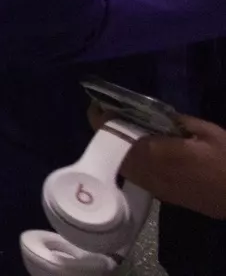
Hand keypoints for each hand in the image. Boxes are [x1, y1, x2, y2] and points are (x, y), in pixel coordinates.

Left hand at [87, 109, 225, 219]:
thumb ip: (179, 122)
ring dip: (119, 149)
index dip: (102, 120)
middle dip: (107, 134)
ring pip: (125, 167)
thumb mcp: (208, 133)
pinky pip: (139, 177)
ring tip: (122, 130)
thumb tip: (159, 116)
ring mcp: (157, 189)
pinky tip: (141, 151)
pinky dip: (132, 162)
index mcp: (157, 154)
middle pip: (115, 153)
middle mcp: (150, 173)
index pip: (118, 136)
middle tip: (107, 115)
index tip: (96, 106)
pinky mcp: (166, 197)